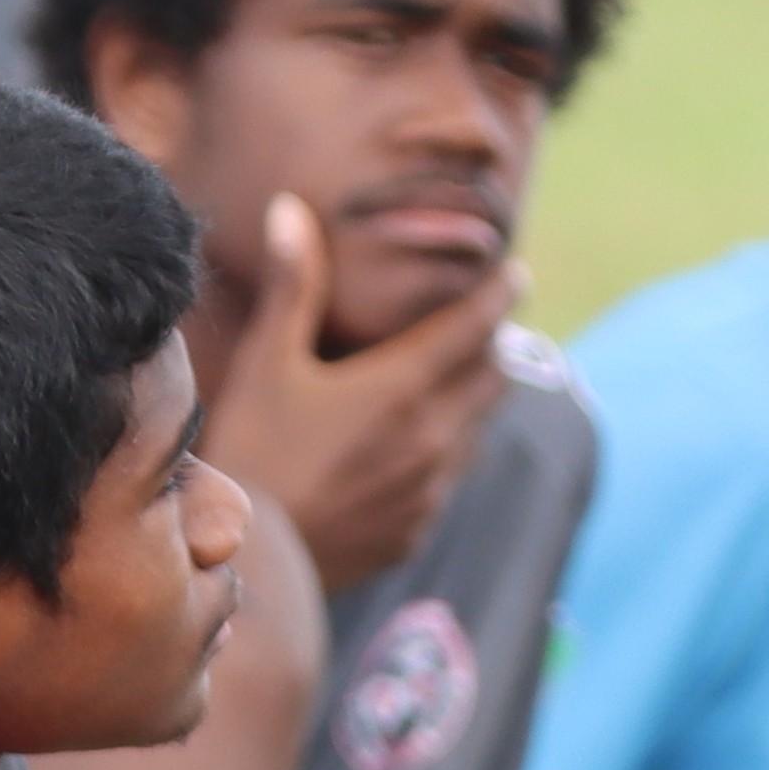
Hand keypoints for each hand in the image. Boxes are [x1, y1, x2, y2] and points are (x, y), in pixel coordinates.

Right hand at [196, 197, 524, 589]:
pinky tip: (413, 454)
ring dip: (473, 401)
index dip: (499, 294)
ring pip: (476, 430)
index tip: (515, 273)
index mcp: (403, 385)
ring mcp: (430, 488)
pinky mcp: (416, 528)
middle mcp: (434, 436)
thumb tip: (291, 210)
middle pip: (493, 376)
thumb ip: (294, 287)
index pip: (477, 326)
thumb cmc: (254, 451)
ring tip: (456, 384)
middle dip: (492, 345)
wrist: (253, 559)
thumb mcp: (267, 363)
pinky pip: (448, 480)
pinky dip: (443, 454)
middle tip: (486, 326)